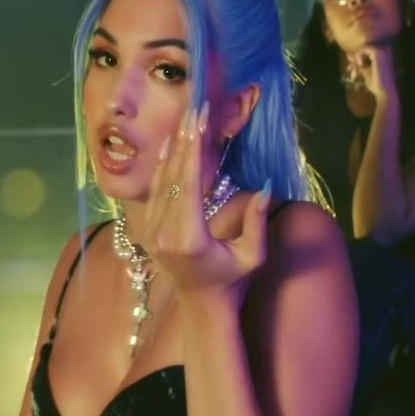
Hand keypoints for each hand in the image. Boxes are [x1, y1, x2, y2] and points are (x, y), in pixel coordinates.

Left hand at [143, 102, 272, 300]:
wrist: (201, 307)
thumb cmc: (232, 283)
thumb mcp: (252, 257)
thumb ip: (257, 222)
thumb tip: (266, 186)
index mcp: (188, 239)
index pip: (188, 184)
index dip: (194, 149)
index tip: (201, 120)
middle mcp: (164, 233)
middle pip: (173, 177)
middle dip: (184, 140)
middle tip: (194, 109)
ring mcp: (152, 233)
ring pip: (160, 182)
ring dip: (173, 149)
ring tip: (183, 120)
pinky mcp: (148, 231)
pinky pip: (153, 193)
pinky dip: (161, 167)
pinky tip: (168, 146)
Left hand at [345, 45, 397, 100]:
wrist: (384, 91)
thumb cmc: (376, 83)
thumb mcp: (365, 71)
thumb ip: (359, 63)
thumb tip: (349, 57)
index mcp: (384, 53)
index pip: (366, 51)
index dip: (357, 58)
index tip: (350, 68)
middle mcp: (385, 49)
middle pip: (364, 48)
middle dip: (355, 59)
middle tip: (349, 69)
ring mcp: (383, 49)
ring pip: (363, 48)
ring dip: (356, 58)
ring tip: (354, 70)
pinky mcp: (378, 52)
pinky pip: (364, 48)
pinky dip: (359, 56)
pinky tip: (360, 65)